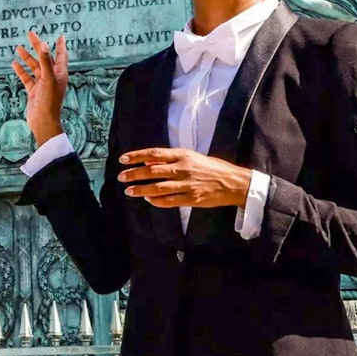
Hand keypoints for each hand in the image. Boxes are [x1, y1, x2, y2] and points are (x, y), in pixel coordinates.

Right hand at [11, 31, 68, 146]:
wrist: (43, 121)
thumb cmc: (49, 101)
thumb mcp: (48, 79)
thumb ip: (45, 61)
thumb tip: (44, 44)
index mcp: (60, 73)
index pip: (61, 55)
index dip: (60, 45)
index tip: (60, 36)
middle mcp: (52, 77)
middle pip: (44, 57)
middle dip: (37, 46)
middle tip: (30, 33)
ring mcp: (42, 84)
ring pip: (34, 67)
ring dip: (27, 57)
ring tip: (18, 47)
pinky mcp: (33, 91)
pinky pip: (26, 78)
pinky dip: (20, 70)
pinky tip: (14, 63)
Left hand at [117, 148, 252, 207]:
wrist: (234, 183)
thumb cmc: (212, 168)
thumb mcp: (192, 157)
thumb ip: (171, 160)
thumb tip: (148, 162)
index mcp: (183, 155)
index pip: (154, 154)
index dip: (136, 156)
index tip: (123, 159)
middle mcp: (183, 169)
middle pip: (152, 171)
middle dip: (134, 174)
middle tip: (121, 177)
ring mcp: (187, 185)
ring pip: (158, 188)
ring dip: (140, 189)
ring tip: (128, 191)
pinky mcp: (192, 199)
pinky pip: (169, 201)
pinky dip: (156, 201)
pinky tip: (148, 199)